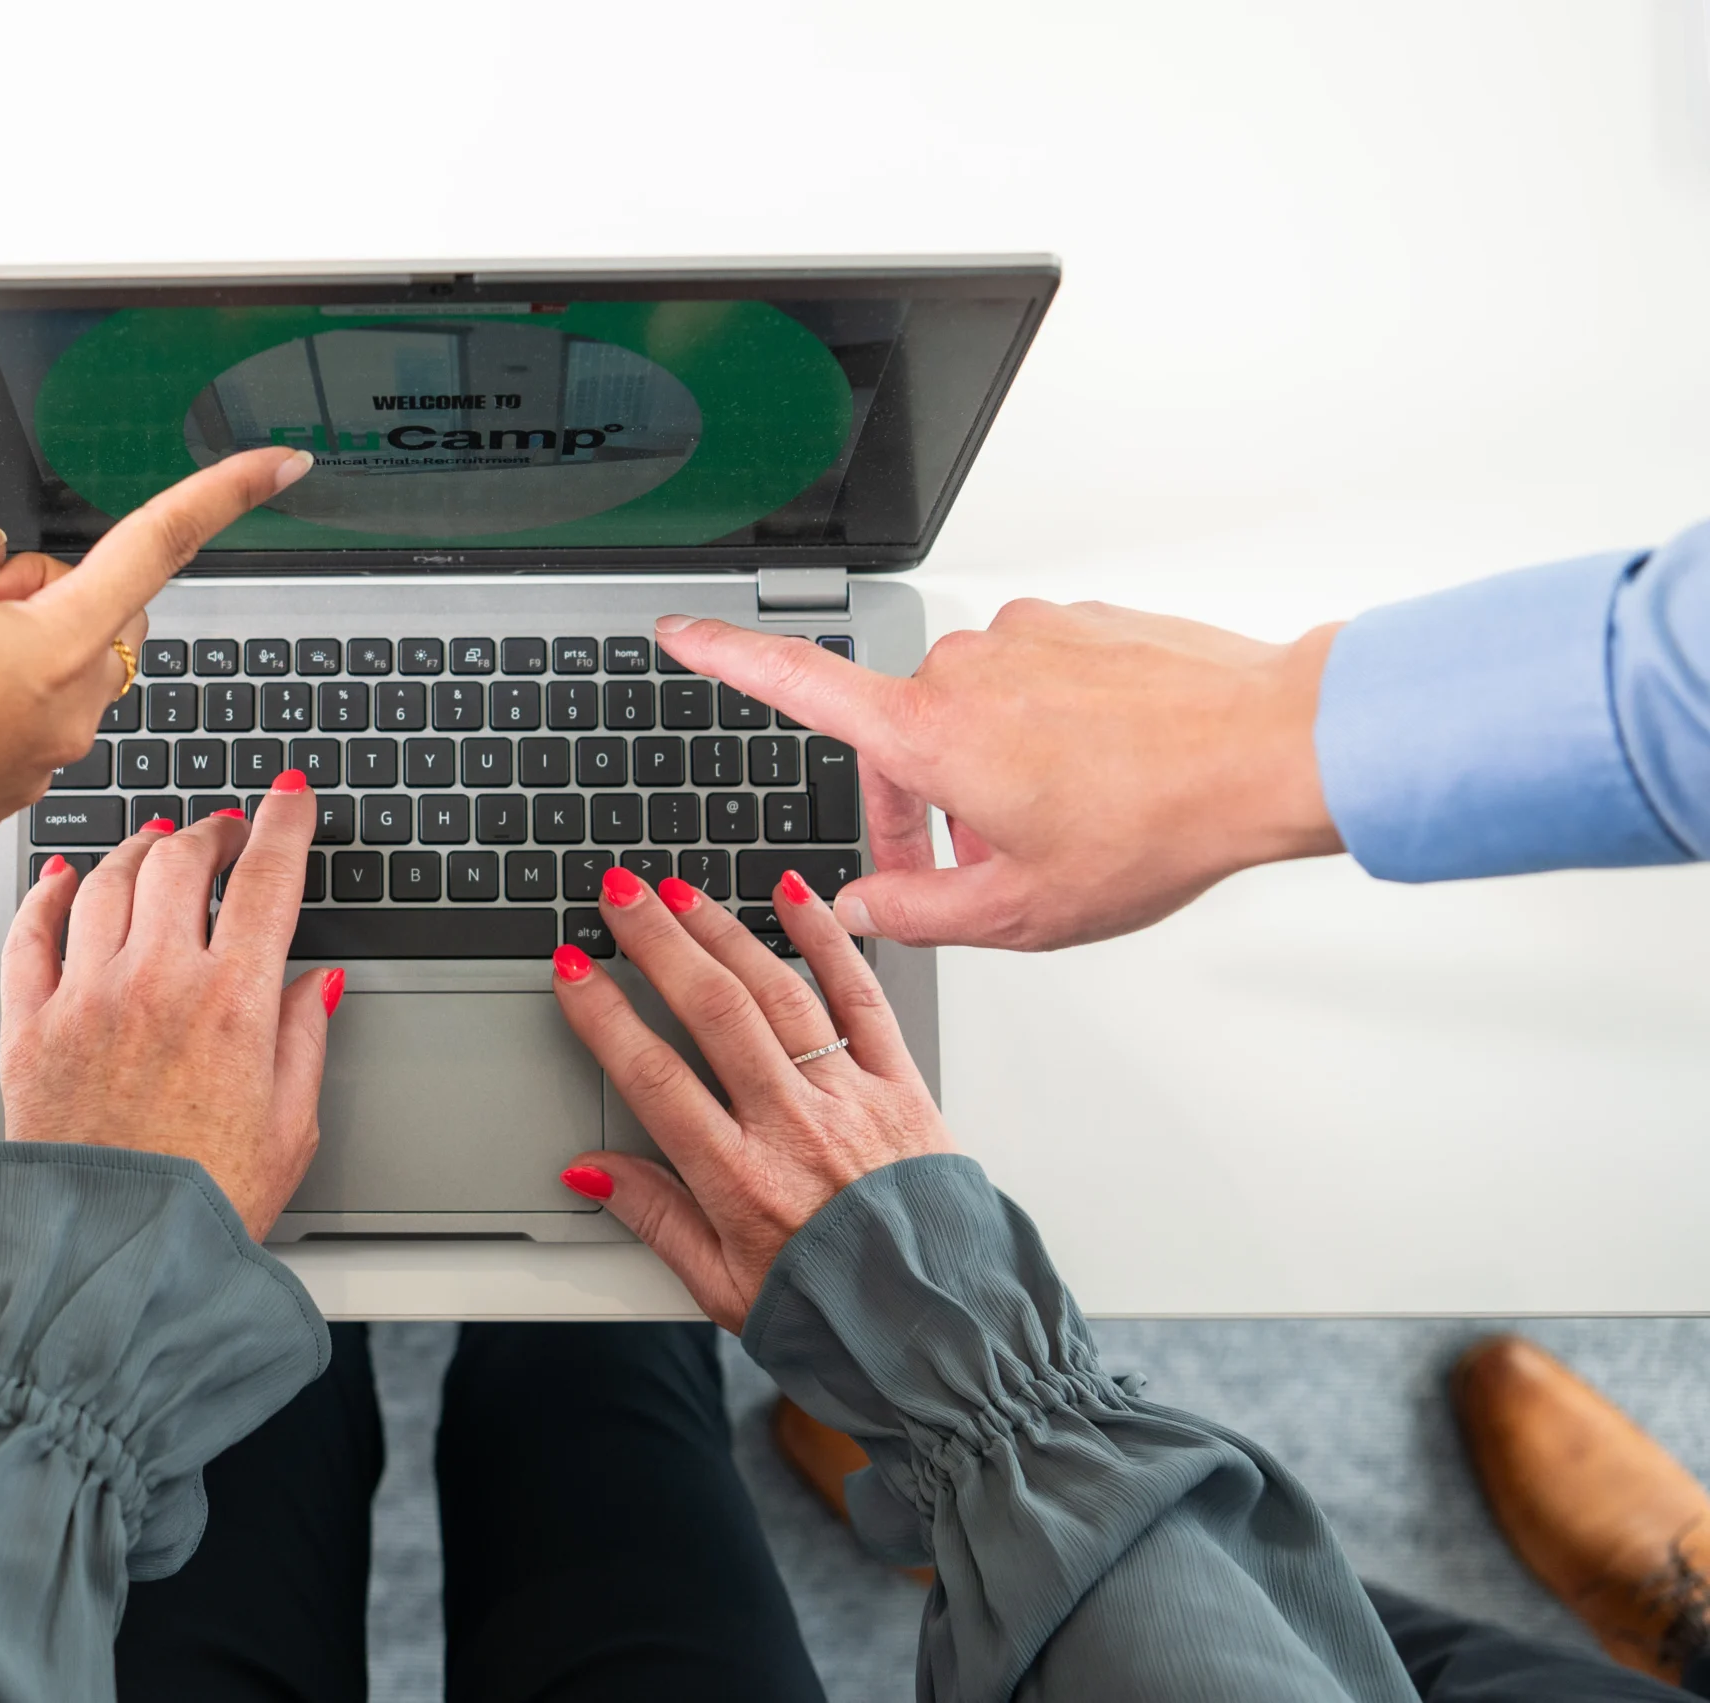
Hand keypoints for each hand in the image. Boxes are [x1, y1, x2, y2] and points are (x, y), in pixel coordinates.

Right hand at [0, 446, 312, 945]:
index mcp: (54, 646)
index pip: (159, 547)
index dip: (223, 495)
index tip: (280, 466)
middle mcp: (68, 712)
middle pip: (107, 614)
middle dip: (52, 589)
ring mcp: (42, 761)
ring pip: (64, 668)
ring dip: (16, 646)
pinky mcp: (8, 793)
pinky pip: (27, 719)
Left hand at [0, 774, 338, 1238]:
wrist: (117, 1263)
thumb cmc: (204, 1208)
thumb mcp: (292, 1126)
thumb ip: (304, 1039)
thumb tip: (313, 983)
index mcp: (233, 1005)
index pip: (267, 878)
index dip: (284, 823)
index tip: (289, 798)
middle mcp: (155, 985)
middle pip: (181, 862)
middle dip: (213, 830)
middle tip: (226, 829)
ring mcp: (85, 1000)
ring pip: (108, 881)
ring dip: (140, 849)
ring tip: (158, 845)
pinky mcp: (30, 1028)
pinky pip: (32, 934)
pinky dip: (51, 894)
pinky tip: (66, 880)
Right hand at [550, 865, 951, 1330]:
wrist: (940, 1333)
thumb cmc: (831, 1313)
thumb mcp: (720, 1287)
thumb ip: (653, 1218)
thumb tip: (589, 1170)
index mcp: (740, 1181)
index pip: (654, 1079)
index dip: (605, 1016)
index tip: (572, 971)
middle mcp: (794, 1128)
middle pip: (713, 1012)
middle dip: (657, 943)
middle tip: (619, 897)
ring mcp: (851, 1098)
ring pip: (778, 992)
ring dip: (723, 931)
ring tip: (679, 892)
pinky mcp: (902, 1084)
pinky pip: (861, 995)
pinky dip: (827, 939)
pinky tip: (793, 896)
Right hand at [653, 602, 1344, 950]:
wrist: (1268, 749)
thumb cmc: (1156, 824)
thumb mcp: (1020, 910)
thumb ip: (916, 912)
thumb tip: (858, 904)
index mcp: (929, 734)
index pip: (793, 684)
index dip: (724, 658)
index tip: (678, 633)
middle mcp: (963, 667)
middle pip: (899, 739)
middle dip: (923, 808)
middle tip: (981, 874)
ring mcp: (1024, 636)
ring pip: (973, 713)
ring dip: (992, 771)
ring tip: (1067, 827)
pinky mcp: (1077, 621)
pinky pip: (1034, 680)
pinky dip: (1050, 731)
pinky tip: (1104, 777)